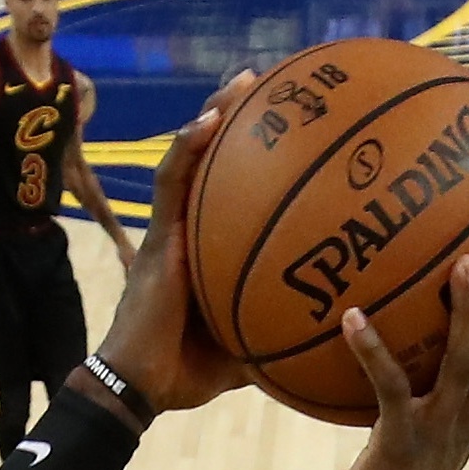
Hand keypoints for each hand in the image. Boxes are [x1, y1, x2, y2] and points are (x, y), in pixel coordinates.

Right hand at [86, 70, 259, 415]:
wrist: (139, 387)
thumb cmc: (185, 372)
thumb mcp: (247, 348)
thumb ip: (277, 331)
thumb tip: (329, 335)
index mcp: (208, 251)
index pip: (231, 192)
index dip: (255, 157)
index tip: (291, 127)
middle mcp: (188, 231)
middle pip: (212, 162)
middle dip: (238, 119)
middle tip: (271, 84)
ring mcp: (170, 231)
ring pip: (190, 158)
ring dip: (214, 116)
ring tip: (243, 82)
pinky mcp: (156, 238)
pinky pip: (170, 183)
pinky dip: (188, 148)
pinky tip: (208, 120)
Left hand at [327, 243, 468, 469]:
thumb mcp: (414, 447)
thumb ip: (419, 408)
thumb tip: (398, 368)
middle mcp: (464, 423)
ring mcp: (436, 432)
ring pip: (464, 364)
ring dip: (468, 313)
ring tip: (463, 264)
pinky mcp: (400, 444)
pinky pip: (391, 388)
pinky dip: (373, 352)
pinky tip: (353, 316)